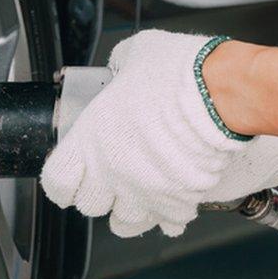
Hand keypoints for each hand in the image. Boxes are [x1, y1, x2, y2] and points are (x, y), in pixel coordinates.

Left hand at [40, 30, 277, 237]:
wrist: (219, 95)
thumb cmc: (177, 73)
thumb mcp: (134, 54)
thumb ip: (119, 68)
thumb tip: (122, 68)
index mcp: (91, 139)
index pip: (57, 182)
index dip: (63, 182)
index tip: (71, 178)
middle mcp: (113, 173)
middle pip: (91, 206)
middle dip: (100, 194)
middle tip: (112, 176)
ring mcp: (146, 192)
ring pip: (127, 224)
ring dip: (132, 210)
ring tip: (141, 192)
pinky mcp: (179, 201)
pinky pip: (169, 223)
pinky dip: (170, 214)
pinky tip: (175, 196)